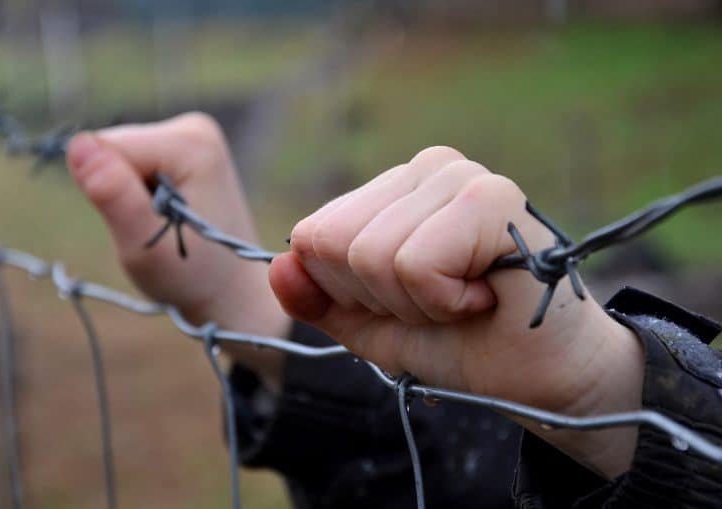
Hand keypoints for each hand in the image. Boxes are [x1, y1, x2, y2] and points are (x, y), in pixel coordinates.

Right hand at [67, 113, 288, 383]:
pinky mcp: (184, 147)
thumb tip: (78, 143)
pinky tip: (167, 217)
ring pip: (118, 158)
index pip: (106, 149)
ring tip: (164, 227)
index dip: (109, 195)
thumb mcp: (145, 247)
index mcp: (189, 142)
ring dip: (129, 197)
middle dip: (120, 194)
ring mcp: (191, 134)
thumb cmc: (191, 278)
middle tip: (155, 231)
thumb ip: (113, 194)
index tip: (143, 226)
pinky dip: (139, 195)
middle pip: (113, 149)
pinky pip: (132, 165)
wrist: (232, 291)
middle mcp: (193, 128)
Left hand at [269, 146, 644, 477]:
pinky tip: (484, 298)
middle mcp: (426, 167)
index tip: (408, 302)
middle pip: (332, 242)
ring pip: (369, 254)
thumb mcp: (371, 325)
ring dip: (413, 305)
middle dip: (377, 299)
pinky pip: (412, 263)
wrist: (539, 377)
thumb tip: (277, 265)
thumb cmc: (460, 343)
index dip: (348, 291)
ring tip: (464, 301)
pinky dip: (441, 303)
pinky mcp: (491, 198)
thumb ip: (319, 297)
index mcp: (395, 187)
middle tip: (437, 304)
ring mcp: (459, 176)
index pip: (311, 235)